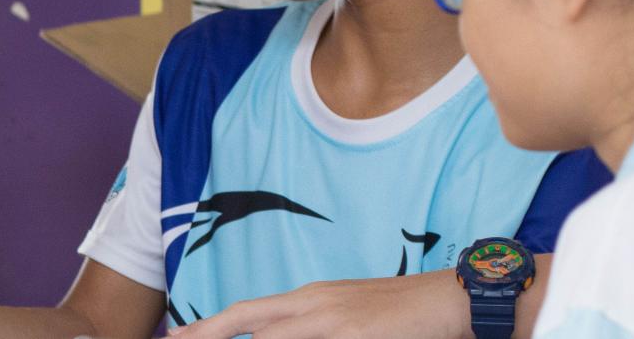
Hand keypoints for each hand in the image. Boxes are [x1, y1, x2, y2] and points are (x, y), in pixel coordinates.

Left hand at [167, 271, 466, 338]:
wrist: (452, 298)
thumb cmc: (404, 312)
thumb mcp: (350, 314)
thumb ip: (316, 325)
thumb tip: (278, 336)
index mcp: (311, 297)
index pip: (249, 312)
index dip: (212, 326)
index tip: (181, 336)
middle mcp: (314, 305)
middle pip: (251, 324)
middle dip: (210, 334)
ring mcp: (333, 321)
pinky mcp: (355, 336)